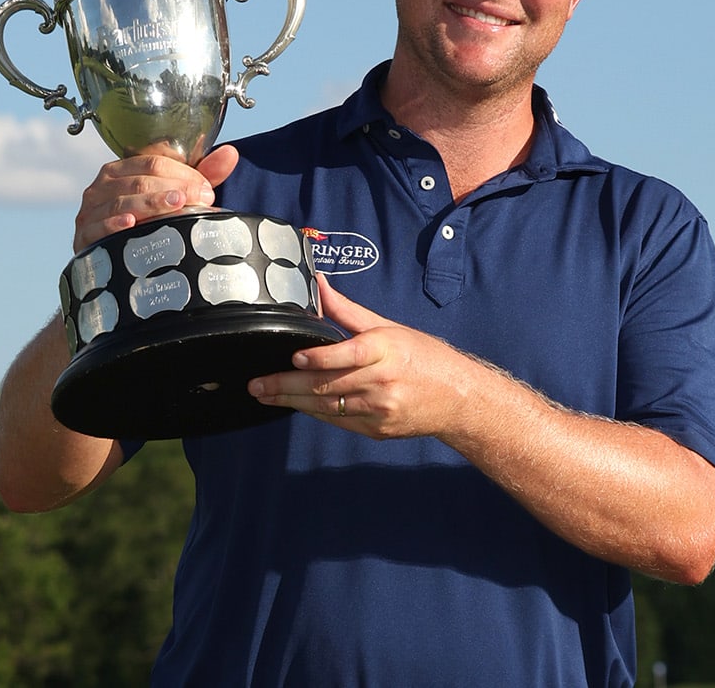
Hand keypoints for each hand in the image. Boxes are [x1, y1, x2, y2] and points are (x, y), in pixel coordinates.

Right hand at [72, 145, 238, 250]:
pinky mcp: (84, 236)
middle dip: (171, 188)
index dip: (182, 174)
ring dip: (150, 203)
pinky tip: (131, 224)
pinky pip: (97, 226)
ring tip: (176, 206)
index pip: (152, 163)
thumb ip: (203, 175)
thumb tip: (231, 153)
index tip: (206, 189)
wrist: (114, 258)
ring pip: (121, 201)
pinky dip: (113, 224)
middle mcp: (102, 186)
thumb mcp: (177, 196)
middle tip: (200, 199)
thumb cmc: (148, 222)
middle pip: (139, 180)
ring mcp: (90, 211)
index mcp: (121, 170)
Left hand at [248, 276, 501, 439]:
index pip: (350, 354)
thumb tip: (318, 284)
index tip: (294, 358)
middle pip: (328, 385)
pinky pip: (338, 421)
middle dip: (287, 386)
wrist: (458, 399)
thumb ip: (348, 311)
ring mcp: (380, 409)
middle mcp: (382, 381)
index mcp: (386, 350)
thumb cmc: (423, 357)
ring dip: (292, 402)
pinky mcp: (377, 429)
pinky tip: (293, 405)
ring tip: (264, 394)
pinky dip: (314, 412)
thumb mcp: (389, 328)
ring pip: (327, 406)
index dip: (321, 359)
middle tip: (256, 384)